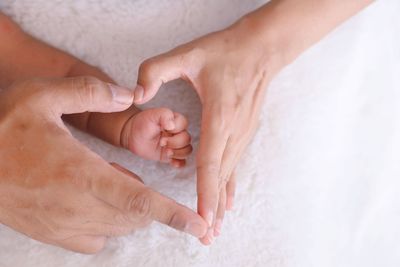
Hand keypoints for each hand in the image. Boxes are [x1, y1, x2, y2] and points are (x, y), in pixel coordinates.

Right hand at [0, 77, 206, 252]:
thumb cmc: (3, 128)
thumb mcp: (41, 96)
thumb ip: (89, 92)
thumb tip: (127, 95)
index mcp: (81, 173)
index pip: (139, 200)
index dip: (173, 214)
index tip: (198, 225)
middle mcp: (76, 206)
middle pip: (134, 215)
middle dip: (147, 200)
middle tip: (122, 173)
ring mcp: (63, 225)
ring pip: (118, 227)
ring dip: (129, 208)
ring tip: (105, 182)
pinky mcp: (52, 234)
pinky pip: (96, 239)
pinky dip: (109, 224)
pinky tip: (94, 202)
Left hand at [120, 108, 191, 167]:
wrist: (133, 135)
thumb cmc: (143, 123)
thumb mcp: (153, 115)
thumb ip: (164, 115)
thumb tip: (172, 125)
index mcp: (175, 121)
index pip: (184, 124)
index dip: (176, 129)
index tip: (164, 129)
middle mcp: (178, 133)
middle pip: (187, 139)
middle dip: (175, 142)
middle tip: (161, 142)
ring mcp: (175, 145)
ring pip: (187, 150)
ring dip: (178, 153)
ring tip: (166, 152)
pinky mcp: (171, 156)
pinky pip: (182, 162)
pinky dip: (180, 163)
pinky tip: (172, 162)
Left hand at [132, 20, 273, 243]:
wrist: (260, 50)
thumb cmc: (225, 52)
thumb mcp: (188, 53)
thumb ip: (156, 70)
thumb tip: (135, 94)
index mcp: (219, 117)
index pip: (211, 162)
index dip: (206, 192)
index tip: (204, 218)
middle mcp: (233, 132)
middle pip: (221, 178)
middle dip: (213, 209)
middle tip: (207, 238)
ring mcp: (242, 134)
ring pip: (229, 176)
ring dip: (221, 203)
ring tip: (215, 230)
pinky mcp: (243, 133)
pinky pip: (234, 166)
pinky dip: (229, 188)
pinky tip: (229, 204)